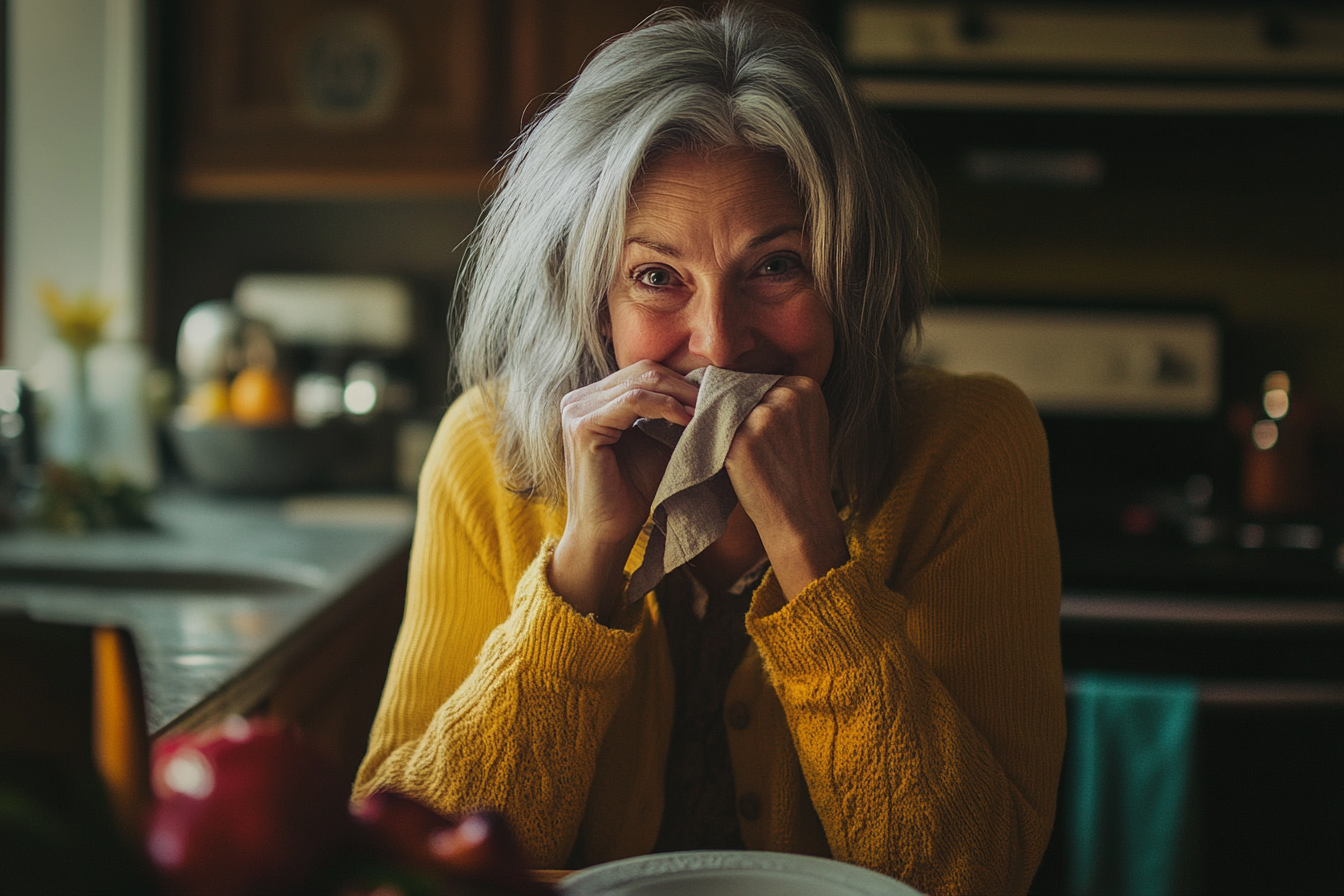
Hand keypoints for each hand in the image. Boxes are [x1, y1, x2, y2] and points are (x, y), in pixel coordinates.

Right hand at [550, 361, 698, 616]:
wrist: (608, 532)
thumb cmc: (634, 493)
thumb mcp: (657, 444)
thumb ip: (672, 416)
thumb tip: (712, 391)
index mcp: (594, 400)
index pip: (643, 374)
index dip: (681, 380)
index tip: (716, 394)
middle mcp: (579, 399)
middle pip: (643, 372)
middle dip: (684, 384)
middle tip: (718, 398)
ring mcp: (576, 410)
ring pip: (640, 383)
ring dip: (680, 395)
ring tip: (707, 409)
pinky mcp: (582, 426)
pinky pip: (632, 402)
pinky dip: (665, 407)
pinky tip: (688, 420)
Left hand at [724, 376, 848, 599]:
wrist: (800, 515)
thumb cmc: (799, 472)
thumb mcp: (805, 425)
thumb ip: (782, 400)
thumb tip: (738, 381)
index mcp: (806, 388)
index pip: (760, 381)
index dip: (748, 403)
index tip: (752, 426)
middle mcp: (788, 396)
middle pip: (740, 391)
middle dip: (732, 412)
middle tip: (736, 438)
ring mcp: (765, 416)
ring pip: (724, 409)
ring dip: (720, 427)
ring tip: (731, 449)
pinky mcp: (742, 438)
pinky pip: (714, 430)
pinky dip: (712, 442)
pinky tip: (721, 457)